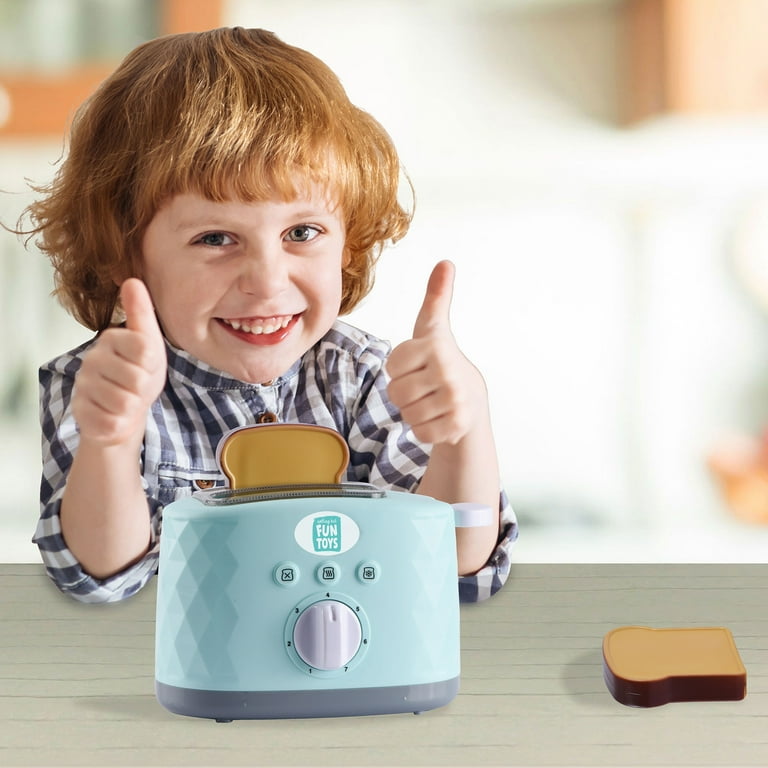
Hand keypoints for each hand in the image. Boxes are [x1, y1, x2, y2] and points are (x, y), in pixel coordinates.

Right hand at [72, 278, 166, 446]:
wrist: (125, 410)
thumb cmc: (140, 372)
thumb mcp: (150, 342)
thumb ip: (142, 313)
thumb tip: (132, 280)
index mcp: (112, 338)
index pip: (144, 348)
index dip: (152, 363)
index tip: (147, 364)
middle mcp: (92, 359)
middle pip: (136, 380)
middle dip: (144, 388)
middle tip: (137, 386)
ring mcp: (83, 386)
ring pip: (124, 403)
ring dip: (132, 407)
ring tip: (127, 399)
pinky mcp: (80, 411)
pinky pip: (112, 422)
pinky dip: (120, 423)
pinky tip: (115, 414)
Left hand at [386, 261, 486, 445]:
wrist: (471, 401)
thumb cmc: (441, 361)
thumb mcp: (434, 328)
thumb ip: (436, 297)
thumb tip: (445, 262)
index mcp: (436, 346)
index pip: (392, 366)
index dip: (400, 369)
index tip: (419, 365)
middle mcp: (449, 371)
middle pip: (396, 392)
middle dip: (404, 394)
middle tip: (424, 387)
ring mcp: (455, 400)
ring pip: (407, 414)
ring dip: (413, 412)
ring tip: (431, 401)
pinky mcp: (457, 425)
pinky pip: (420, 433)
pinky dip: (424, 430)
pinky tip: (438, 418)